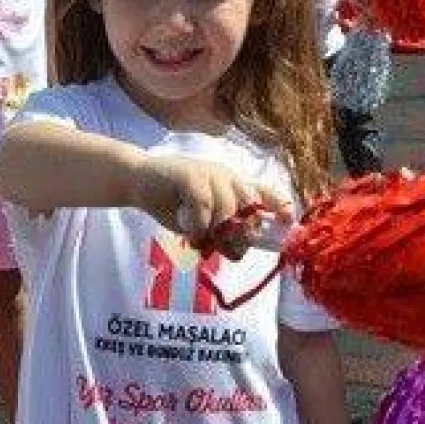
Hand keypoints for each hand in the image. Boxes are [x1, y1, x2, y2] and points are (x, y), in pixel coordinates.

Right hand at [132, 155, 287, 253]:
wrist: (139, 182)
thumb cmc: (173, 204)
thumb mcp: (204, 221)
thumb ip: (224, 231)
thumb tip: (241, 251)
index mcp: (235, 186)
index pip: (267, 193)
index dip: (281, 206)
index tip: (285, 222)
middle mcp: (228, 176)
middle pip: (251, 207)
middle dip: (240, 234)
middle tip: (223, 247)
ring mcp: (211, 172)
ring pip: (228, 208)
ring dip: (215, 232)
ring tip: (201, 240)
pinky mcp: (191, 174)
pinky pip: (205, 206)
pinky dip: (199, 225)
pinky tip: (191, 232)